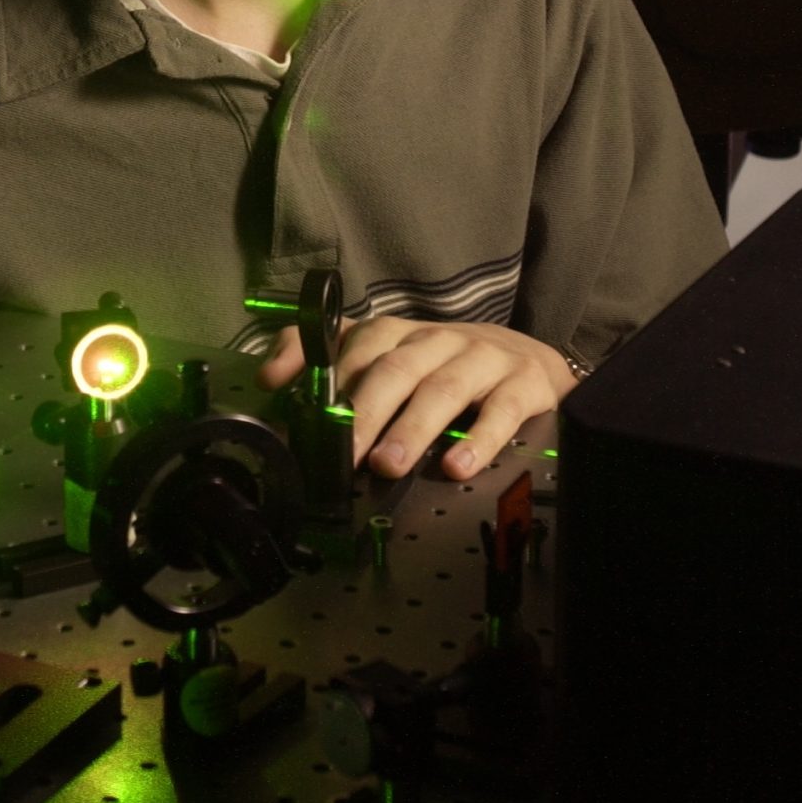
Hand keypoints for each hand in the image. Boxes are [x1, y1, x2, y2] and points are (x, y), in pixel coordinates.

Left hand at [259, 315, 573, 480]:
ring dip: (413, 428)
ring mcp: (482, 358)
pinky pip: (501, 411)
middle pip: (396, 369)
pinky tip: (459, 468)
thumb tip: (269, 380)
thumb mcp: (389, 356)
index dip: (332, 379)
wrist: (531, 360)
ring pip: (443, 389)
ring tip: (389, 465)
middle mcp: (438, 339)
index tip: (307, 419)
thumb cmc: (446, 366)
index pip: (360, 344)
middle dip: (367, 411)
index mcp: (400, 334)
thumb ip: (328, 360)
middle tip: (347, 454)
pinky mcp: (523, 383)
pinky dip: (480, 440)